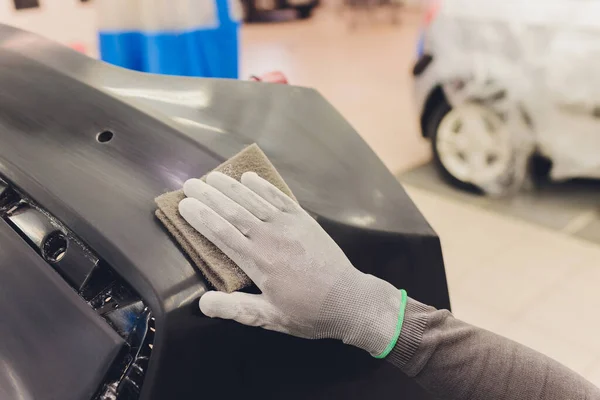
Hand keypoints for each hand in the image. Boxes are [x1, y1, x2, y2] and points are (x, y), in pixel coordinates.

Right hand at [179, 171, 403, 356]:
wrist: (349, 298)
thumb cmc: (307, 312)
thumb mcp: (269, 318)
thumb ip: (236, 309)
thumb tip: (202, 303)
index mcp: (258, 261)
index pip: (221, 233)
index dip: (201, 216)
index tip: (184, 203)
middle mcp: (269, 237)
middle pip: (233, 211)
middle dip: (209, 196)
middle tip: (190, 183)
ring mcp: (288, 225)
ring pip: (253, 201)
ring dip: (231, 186)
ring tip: (212, 176)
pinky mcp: (304, 220)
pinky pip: (279, 198)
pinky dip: (263, 186)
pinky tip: (249, 177)